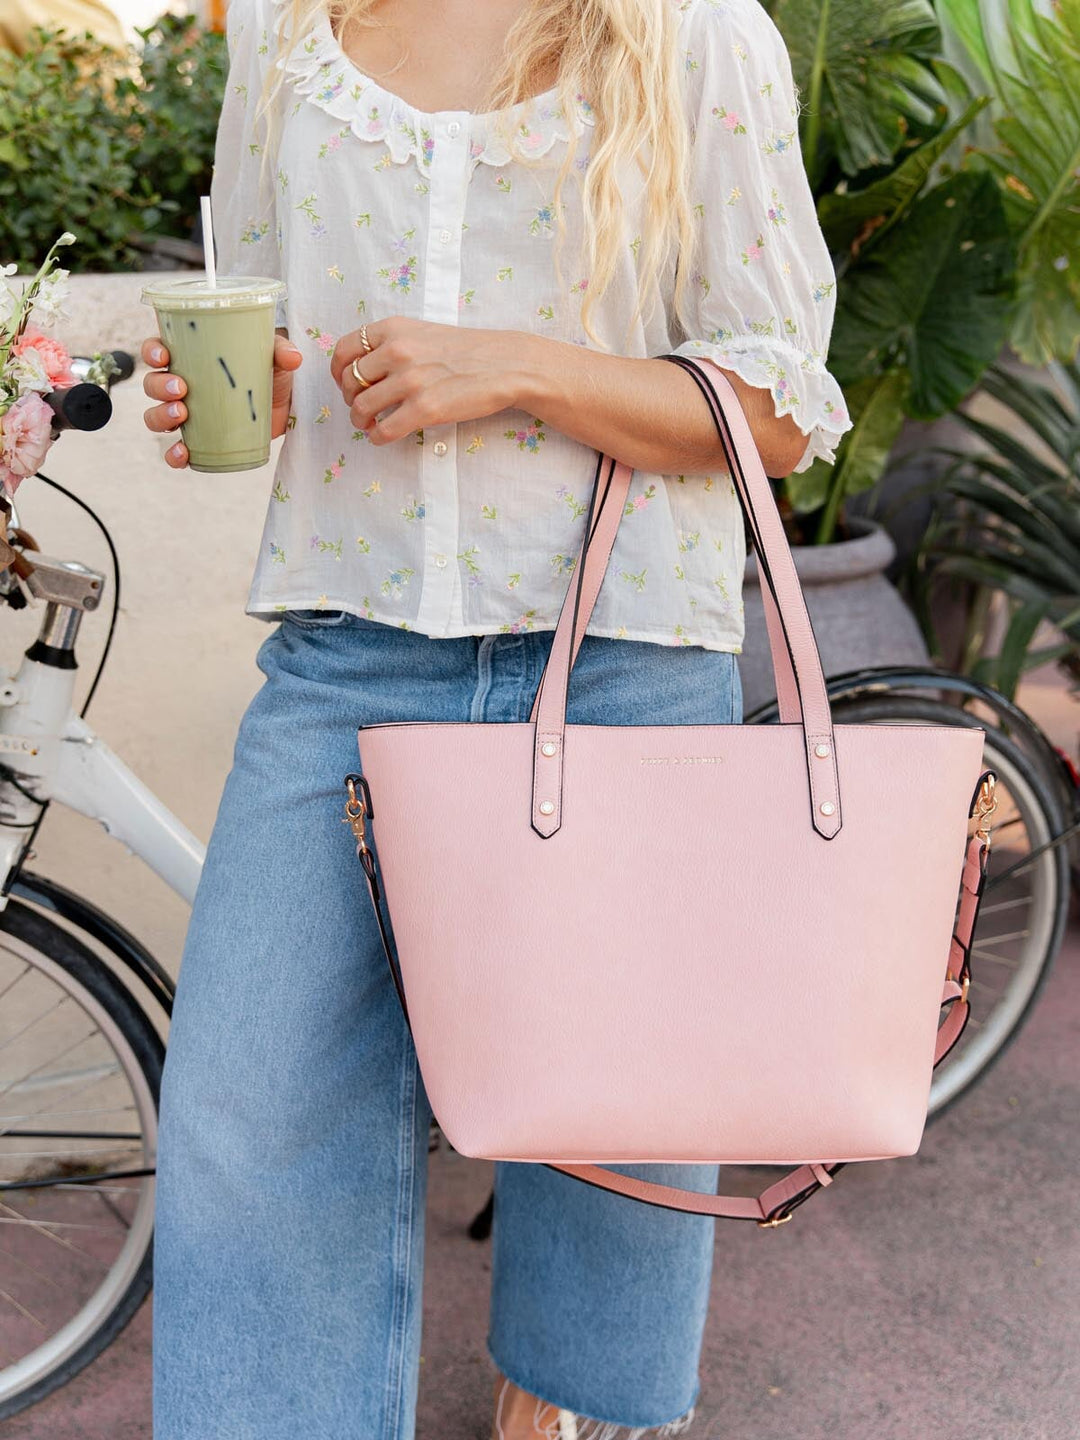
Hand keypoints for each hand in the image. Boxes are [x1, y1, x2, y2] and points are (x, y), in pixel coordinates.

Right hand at [141, 331, 302, 467]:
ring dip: (161, 415)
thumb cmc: (270, 374)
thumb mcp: (275, 358)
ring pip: (156, 416)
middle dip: (159, 386)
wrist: (285, 407)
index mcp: (190, 358)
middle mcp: (182, 385)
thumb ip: (282, 352)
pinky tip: (182, 453)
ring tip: (182, 413)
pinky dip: (173, 455)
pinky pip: (175, 451)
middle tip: (181, 388)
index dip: (152, 352)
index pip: (158, 350)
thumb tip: (293, 358)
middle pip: (153, 384)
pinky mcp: (200, 440)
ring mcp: (188, 414)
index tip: (163, 356)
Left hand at [330, 316, 527, 444]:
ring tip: (369, 425)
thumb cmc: (468, 350)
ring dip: (360, 422)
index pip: (345, 350)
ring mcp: (410, 381)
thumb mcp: (424, 332)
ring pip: (361, 409)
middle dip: (350, 400)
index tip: (345, 384)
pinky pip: (383, 430)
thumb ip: (394, 343)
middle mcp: (397, 352)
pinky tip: (383, 436)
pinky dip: (377, 438)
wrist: (506, 364)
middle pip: (350, 382)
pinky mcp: (424, 409)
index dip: (338, 372)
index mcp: (394, 329)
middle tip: (361, 408)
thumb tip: (365, 367)